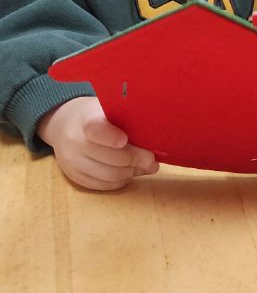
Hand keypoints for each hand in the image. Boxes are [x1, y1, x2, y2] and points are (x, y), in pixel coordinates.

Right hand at [37, 96, 158, 191]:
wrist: (64, 125)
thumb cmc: (98, 115)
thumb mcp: (109, 108)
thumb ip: (128, 119)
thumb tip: (155, 138)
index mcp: (85, 119)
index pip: (95, 129)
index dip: (110, 137)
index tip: (125, 140)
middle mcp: (75, 141)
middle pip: (109, 157)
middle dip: (135, 160)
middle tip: (152, 160)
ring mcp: (72, 161)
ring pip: (109, 175)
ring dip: (132, 172)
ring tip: (145, 166)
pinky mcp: (75, 177)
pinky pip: (103, 185)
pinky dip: (121, 181)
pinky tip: (130, 172)